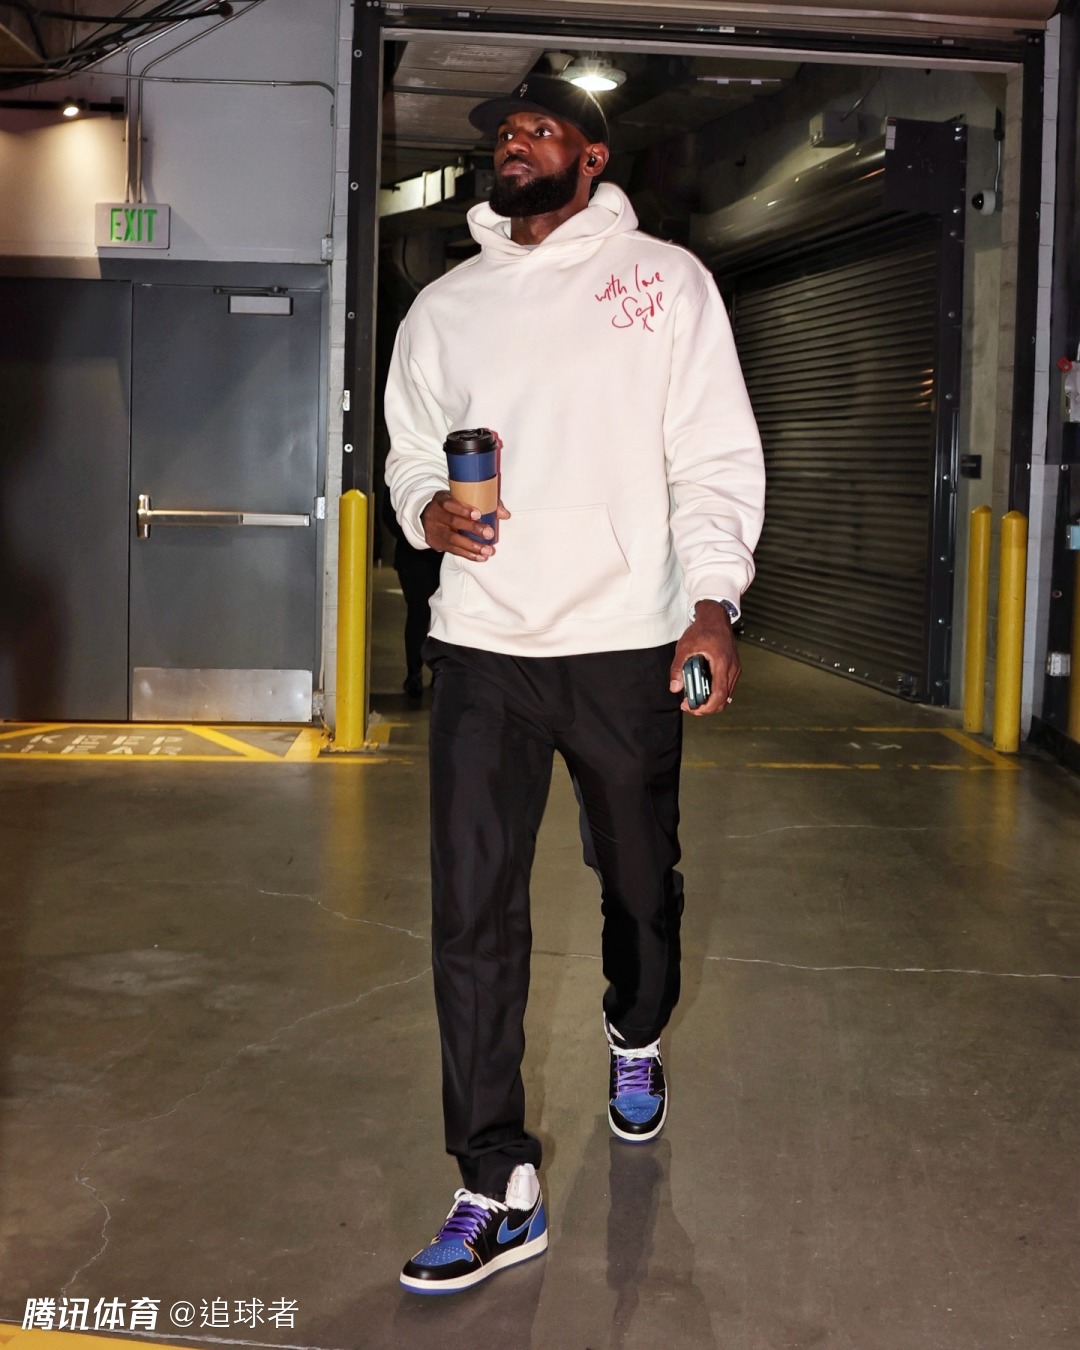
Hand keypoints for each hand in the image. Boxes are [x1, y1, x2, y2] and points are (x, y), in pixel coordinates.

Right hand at [420, 491, 511, 561]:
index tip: (478, 514)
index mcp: (441, 500)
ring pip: (453, 540)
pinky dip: (468, 555)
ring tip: (488, 550)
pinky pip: (453, 551)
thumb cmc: (451, 506)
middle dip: (472, 529)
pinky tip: (480, 557)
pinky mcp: (437, 544)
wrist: (426, 518)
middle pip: (453, 522)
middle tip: (489, 534)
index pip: (450, 504)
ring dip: (472, 547)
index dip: (463, 510)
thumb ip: (483, 503)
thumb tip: (505, 514)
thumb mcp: (460, 499)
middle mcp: (436, 515)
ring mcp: (435, 531)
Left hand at [669, 599, 739, 715]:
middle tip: (690, 706)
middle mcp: (732, 668)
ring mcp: (734, 669)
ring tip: (694, 698)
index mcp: (722, 664)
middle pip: (724, 699)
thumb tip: (674, 687)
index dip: (706, 707)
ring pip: (726, 695)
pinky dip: (715, 692)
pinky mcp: (733, 668)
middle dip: (707, 707)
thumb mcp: (685, 647)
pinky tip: (702, 689)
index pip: (719, 694)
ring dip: (710, 700)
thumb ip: (678, 668)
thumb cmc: (703, 629)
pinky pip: (726, 687)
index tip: (692, 708)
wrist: (716, 617)